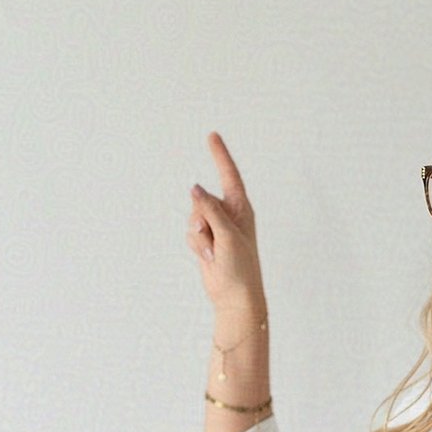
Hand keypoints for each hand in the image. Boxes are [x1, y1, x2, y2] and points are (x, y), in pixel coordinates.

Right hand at [187, 131, 265, 310]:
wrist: (234, 296)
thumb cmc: (240, 266)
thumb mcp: (227, 234)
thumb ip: (210, 209)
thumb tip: (194, 187)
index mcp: (242, 208)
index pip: (229, 174)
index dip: (220, 154)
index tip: (212, 135)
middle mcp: (228, 214)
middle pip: (201, 200)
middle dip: (201, 220)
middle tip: (215, 241)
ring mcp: (216, 227)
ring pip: (192, 217)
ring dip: (199, 237)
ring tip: (214, 252)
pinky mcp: (206, 239)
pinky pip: (189, 234)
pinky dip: (196, 246)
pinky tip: (209, 258)